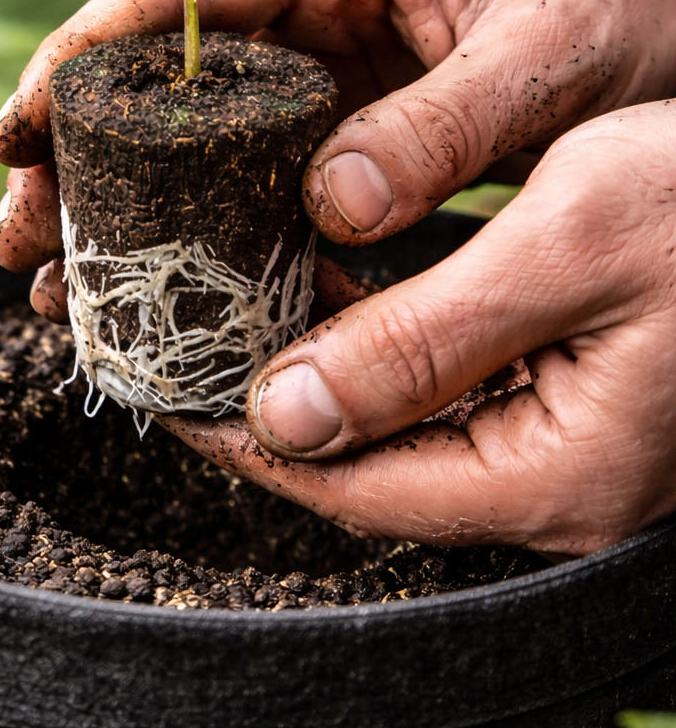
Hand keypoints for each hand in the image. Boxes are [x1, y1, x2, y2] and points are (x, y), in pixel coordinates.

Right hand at [0, 0, 675, 316]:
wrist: (666, 13)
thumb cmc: (616, 12)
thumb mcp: (550, 57)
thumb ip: (445, 125)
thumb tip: (331, 204)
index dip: (88, 51)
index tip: (23, 121)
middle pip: (158, 71)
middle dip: (74, 150)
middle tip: (15, 237)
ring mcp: (322, 64)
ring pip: (185, 132)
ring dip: (115, 203)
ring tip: (54, 286)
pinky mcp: (341, 123)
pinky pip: (247, 175)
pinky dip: (196, 230)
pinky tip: (159, 289)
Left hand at [165, 101, 675, 555]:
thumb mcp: (572, 239)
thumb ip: (427, 337)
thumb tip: (283, 415)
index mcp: (556, 473)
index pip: (351, 484)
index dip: (242, 433)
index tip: (155, 377)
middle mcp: (556, 489)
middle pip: (365, 468)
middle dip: (263, 404)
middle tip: (171, 336)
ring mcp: (567, 454)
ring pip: (398, 432)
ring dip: (309, 373)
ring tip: (218, 311)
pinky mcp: (571, 408)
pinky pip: (444, 398)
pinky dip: (372, 350)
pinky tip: (318, 293)